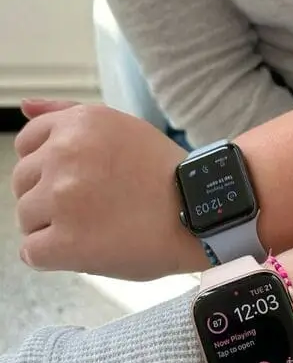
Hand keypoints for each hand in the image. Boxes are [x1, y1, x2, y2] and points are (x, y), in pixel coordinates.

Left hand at [12, 100, 205, 278]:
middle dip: (48, 198)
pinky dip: (52, 257)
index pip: (27, 144)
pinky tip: (84, 250)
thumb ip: (68, 114)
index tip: (75, 181)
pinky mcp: (66, 241)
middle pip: (22, 183)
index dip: (47, 168)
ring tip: (94, 230)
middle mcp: (65, 154)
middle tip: (91, 209)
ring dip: (52, 229)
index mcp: (78, 124)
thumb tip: (24, 105)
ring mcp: (62, 198)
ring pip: (26, 219)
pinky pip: (31, 253)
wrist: (199, 212)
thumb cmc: (163, 174)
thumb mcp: (121, 127)